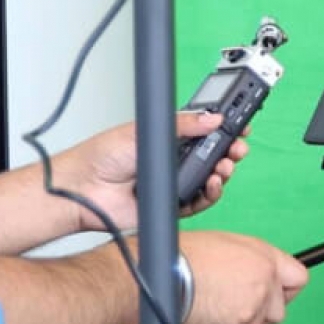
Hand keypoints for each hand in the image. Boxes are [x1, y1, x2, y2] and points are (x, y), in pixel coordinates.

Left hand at [67, 112, 249, 230]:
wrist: (83, 188)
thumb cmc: (100, 156)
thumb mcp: (143, 130)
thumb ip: (182, 124)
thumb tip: (213, 118)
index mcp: (169, 139)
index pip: (205, 133)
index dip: (225, 129)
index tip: (240, 125)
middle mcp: (175, 161)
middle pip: (214, 156)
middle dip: (231, 151)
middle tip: (238, 147)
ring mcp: (174, 183)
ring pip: (211, 179)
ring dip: (224, 172)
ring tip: (224, 167)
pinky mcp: (172, 205)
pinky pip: (200, 202)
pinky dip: (211, 194)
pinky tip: (212, 185)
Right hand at [178, 232, 307, 323]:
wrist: (159, 278)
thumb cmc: (184, 257)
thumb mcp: (227, 244)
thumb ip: (252, 261)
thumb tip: (259, 272)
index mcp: (265, 260)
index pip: (298, 279)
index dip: (285, 288)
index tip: (276, 292)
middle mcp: (264, 286)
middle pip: (277, 311)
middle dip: (259, 312)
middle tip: (233, 304)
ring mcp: (250, 312)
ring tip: (210, 307)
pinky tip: (201, 318)